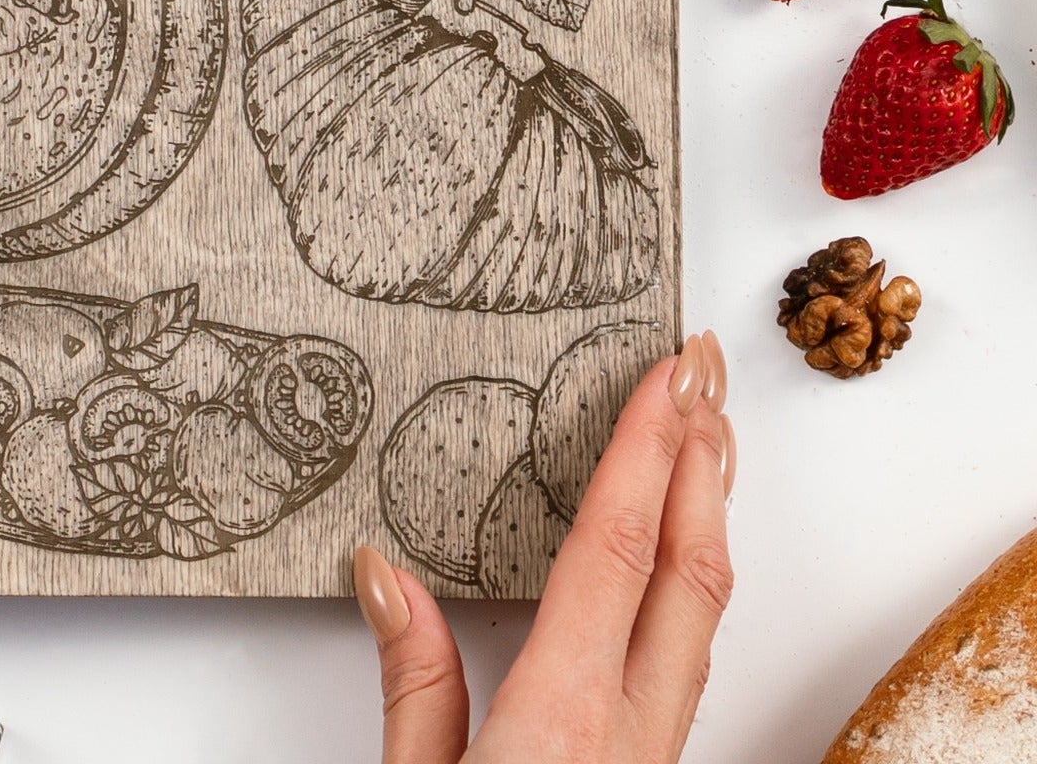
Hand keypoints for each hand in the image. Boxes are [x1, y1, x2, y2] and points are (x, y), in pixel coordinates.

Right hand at [357, 332, 733, 763]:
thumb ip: (414, 685)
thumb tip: (386, 577)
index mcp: (564, 718)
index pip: (617, 551)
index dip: (644, 449)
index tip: (664, 375)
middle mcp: (633, 731)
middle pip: (690, 569)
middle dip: (702, 457)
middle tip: (706, 372)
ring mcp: (656, 752)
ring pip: (706, 611)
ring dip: (710, 512)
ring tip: (708, 436)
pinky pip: (694, 650)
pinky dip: (698, 576)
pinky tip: (684, 553)